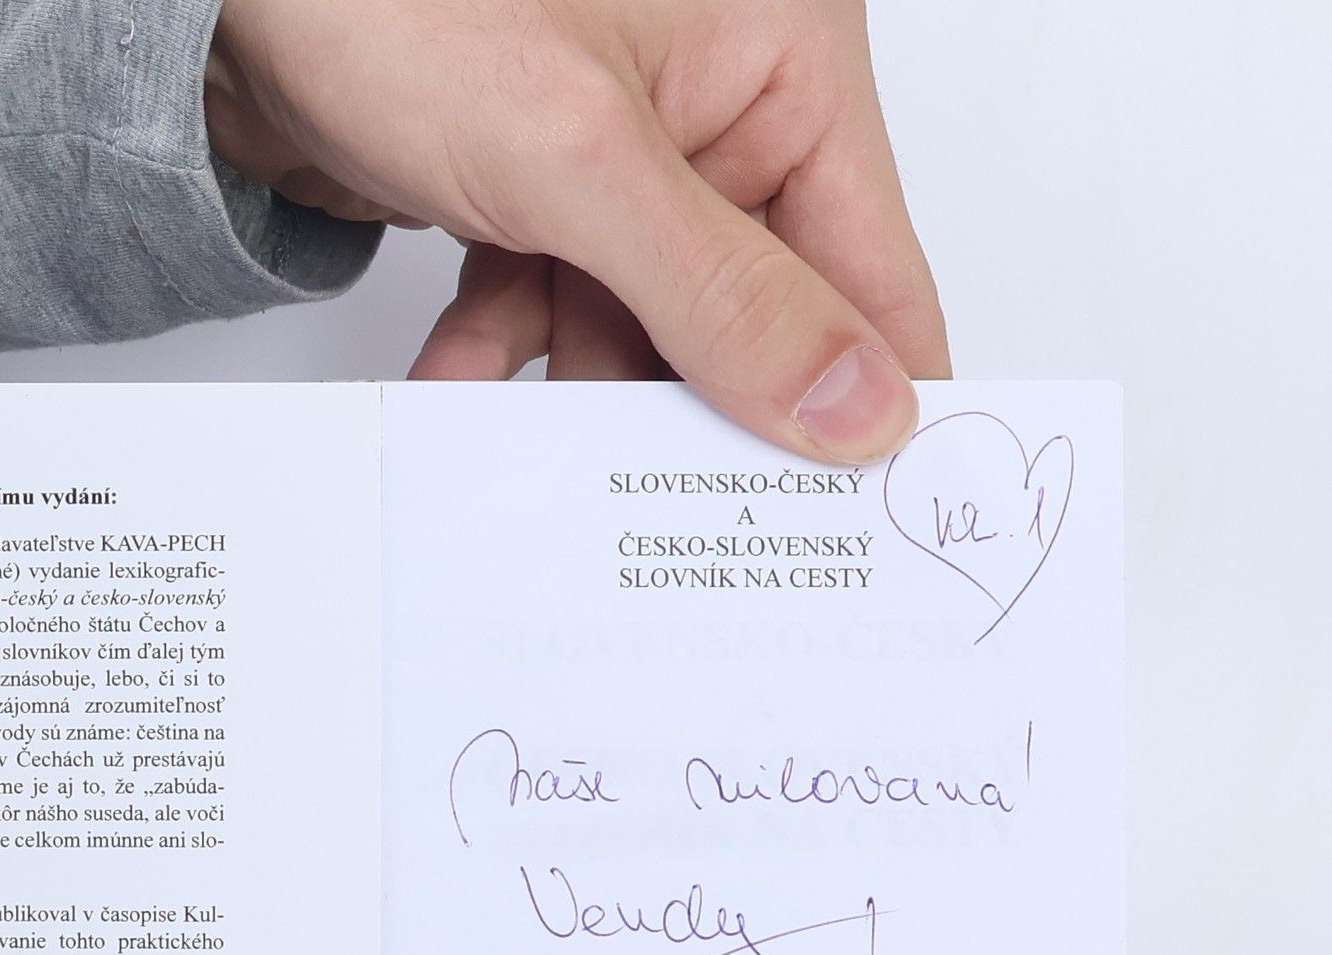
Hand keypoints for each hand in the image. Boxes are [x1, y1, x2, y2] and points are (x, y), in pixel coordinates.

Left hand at [207, 0, 948, 459]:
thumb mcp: (581, 159)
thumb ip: (721, 294)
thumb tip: (853, 405)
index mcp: (783, 52)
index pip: (871, 262)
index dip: (871, 394)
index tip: (858, 520)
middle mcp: (717, 98)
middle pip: (758, 309)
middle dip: (705, 409)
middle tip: (684, 513)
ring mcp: (623, 151)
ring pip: (647, 324)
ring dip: (585, 393)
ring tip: (548, 463)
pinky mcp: (539, 187)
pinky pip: (554, 303)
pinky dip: (510, 353)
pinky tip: (465, 391)